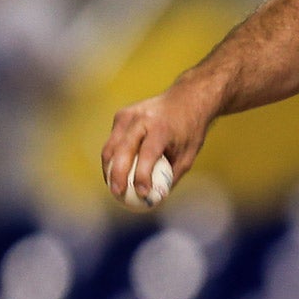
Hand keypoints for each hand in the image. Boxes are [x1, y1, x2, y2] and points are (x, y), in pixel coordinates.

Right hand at [101, 86, 212, 205]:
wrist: (185, 99)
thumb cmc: (189, 132)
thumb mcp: (188, 155)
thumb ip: (172, 176)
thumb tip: (156, 199)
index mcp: (161, 127)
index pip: (147, 154)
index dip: (142, 175)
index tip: (142, 194)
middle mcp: (142, 119)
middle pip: (122, 150)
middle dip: (117, 175)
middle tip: (118, 194)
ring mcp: (128, 115)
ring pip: (112, 146)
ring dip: (109, 168)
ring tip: (114, 188)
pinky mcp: (121, 116)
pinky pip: (114, 141)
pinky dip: (113, 158)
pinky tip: (116, 173)